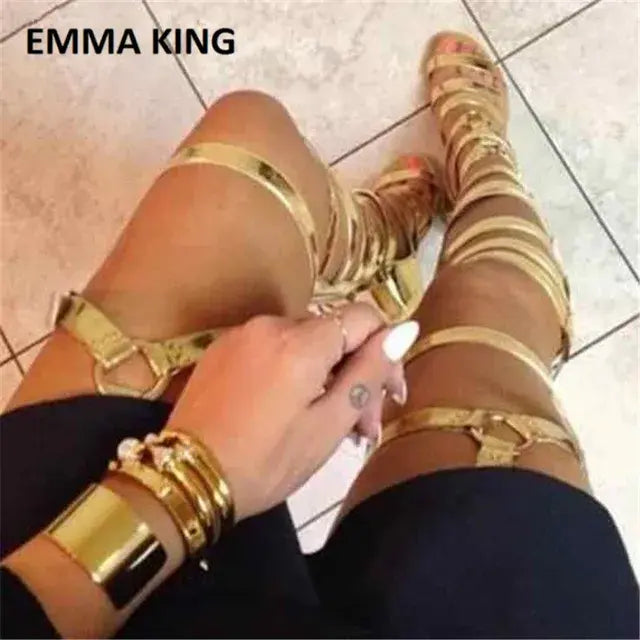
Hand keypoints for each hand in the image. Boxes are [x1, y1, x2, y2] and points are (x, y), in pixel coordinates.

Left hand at [165, 303, 418, 519]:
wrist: (186, 477)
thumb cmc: (265, 462)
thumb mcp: (327, 426)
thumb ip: (368, 373)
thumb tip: (404, 330)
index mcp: (301, 343)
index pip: (364, 317)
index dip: (386, 349)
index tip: (389, 393)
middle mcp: (271, 325)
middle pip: (334, 333)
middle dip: (357, 372)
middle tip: (363, 426)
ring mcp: (243, 334)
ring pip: (304, 343)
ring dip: (326, 375)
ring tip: (329, 424)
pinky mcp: (224, 349)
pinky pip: (273, 349)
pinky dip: (293, 372)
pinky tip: (291, 409)